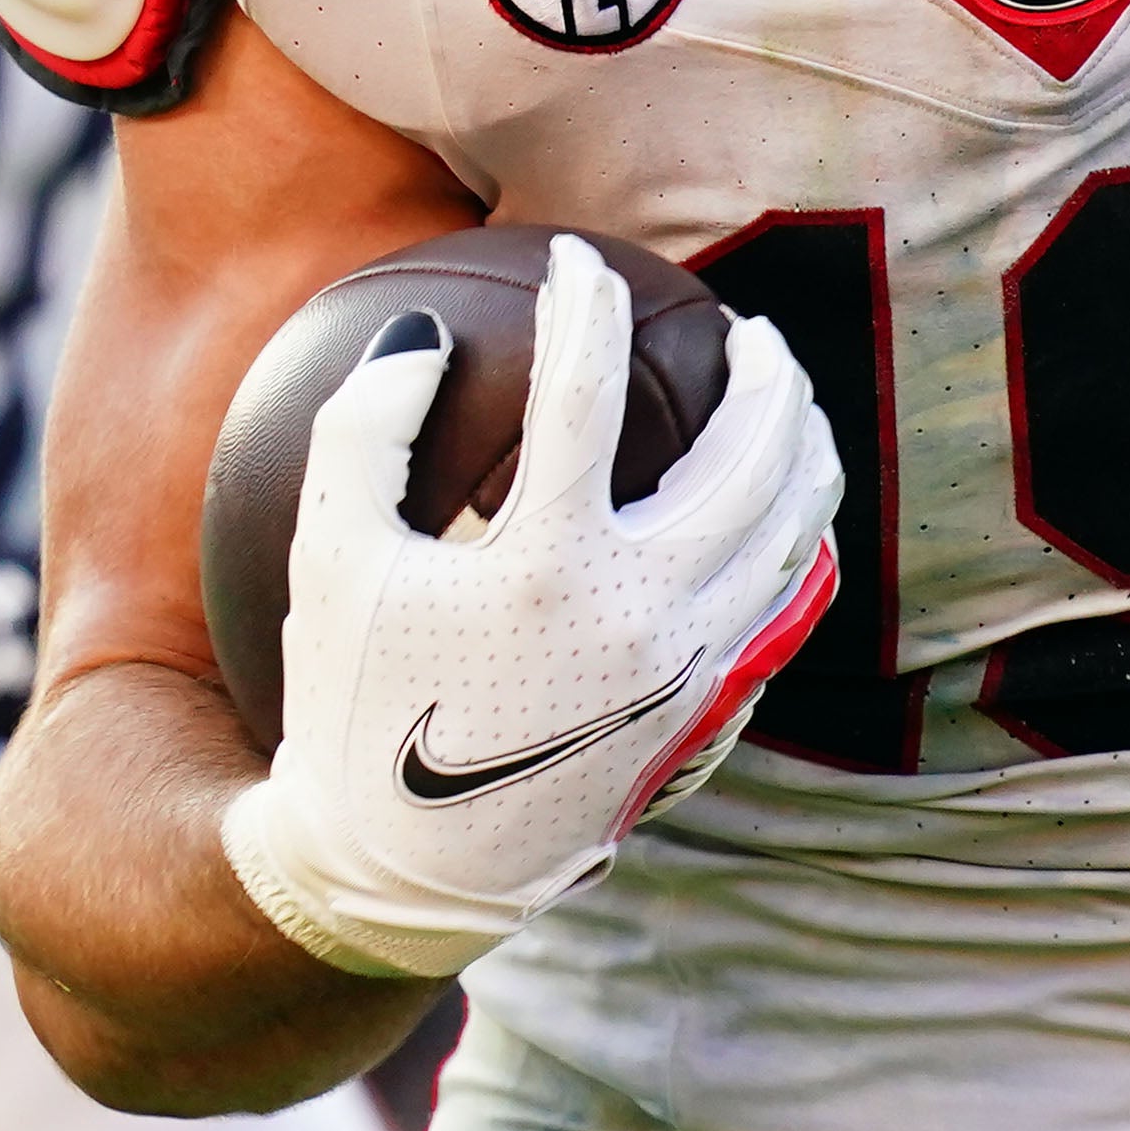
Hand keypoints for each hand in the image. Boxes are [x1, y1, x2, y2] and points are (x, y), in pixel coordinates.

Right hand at [221, 233, 839, 978]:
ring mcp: (695, 666)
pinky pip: (790, 602)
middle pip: (752, 450)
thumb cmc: (355, 706)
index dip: (581, 302)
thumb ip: (364, 432)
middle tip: (746, 328)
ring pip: (797, 524)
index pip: (586, 389)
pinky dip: (800, 538)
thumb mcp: (329, 563)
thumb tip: (426, 333)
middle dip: (762, 368)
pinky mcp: (714, 709)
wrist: (405, 870)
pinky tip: (779, 509)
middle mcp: (644, 612)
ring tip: (782, 401)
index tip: (573, 260)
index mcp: (549, 565)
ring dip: (800, 444)